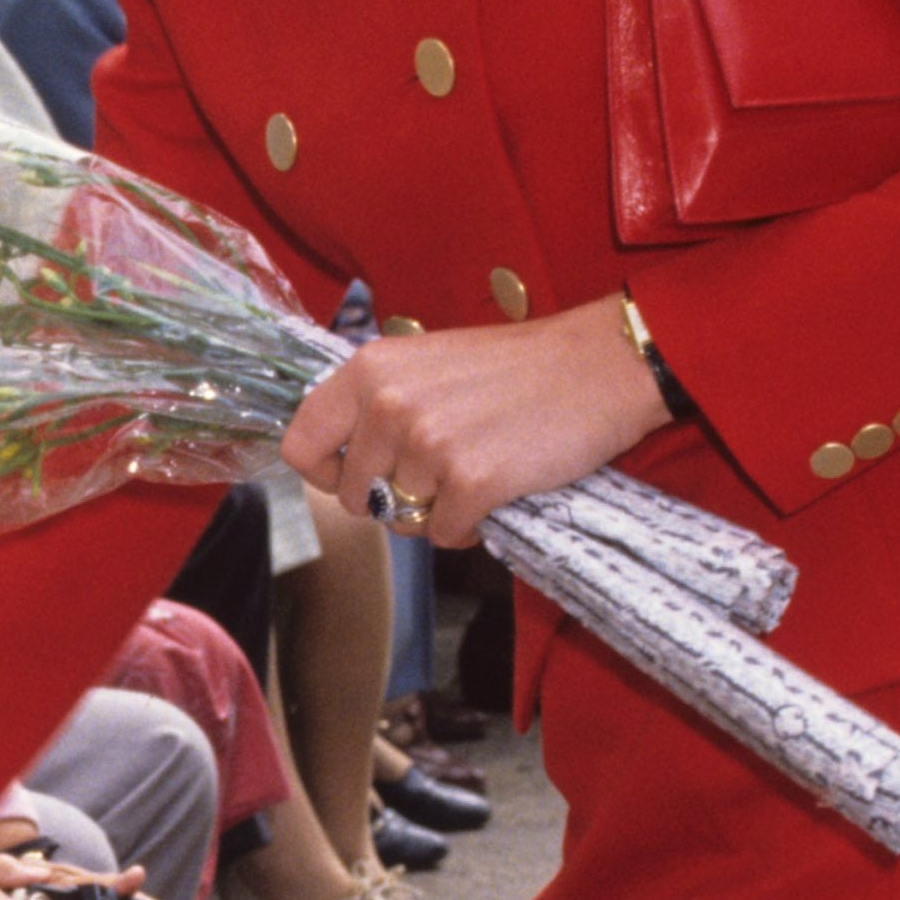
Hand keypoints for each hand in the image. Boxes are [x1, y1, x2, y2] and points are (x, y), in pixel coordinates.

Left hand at [283, 300, 668, 544]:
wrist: (598, 367)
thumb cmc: (514, 368)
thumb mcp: (425, 365)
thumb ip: (375, 405)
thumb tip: (338, 462)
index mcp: (369, 370)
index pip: (301, 445)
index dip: (326, 473)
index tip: (358, 476)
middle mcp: (389, 405)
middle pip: (354, 496)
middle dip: (391, 500)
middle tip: (436, 480)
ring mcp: (429, 444)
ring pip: (402, 519)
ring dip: (436, 512)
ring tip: (474, 475)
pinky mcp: (472, 481)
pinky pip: (443, 534)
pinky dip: (468, 527)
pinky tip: (495, 495)